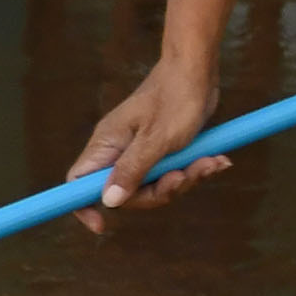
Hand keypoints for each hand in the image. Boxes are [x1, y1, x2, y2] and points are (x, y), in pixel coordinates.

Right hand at [67, 58, 233, 232]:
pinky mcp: (162, 150)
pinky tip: (216, 160)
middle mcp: (119, 150)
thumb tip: (108, 202)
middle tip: (183, 177)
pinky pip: (172, 173)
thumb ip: (132, 171)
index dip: (84, 206)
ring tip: (210, 162)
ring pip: (154, 185)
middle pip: (126, 193)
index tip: (101, 226)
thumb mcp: (157, 139)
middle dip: (160, 191)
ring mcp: (141, 151)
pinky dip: (194, 170)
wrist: (198, 69)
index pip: (79, 181)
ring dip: (185, 179)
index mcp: (107, 144)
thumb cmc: (176, 97)